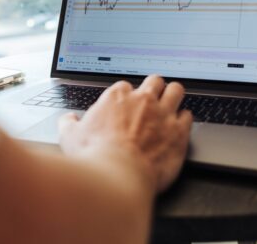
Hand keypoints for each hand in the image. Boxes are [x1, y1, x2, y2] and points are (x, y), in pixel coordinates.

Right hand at [58, 75, 191, 194]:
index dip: (125, 97)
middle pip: (154, 80)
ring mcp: (163, 114)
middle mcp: (142, 100)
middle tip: (151, 100)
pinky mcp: (179, 131)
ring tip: (171, 103)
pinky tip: (179, 126)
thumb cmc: (94, 157)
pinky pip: (188, 115)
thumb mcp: (69, 137)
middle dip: (154, 88)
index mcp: (117, 97)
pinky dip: (184, 120)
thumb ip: (68, 123)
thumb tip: (68, 120)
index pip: (125, 86)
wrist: (117, 177)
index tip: (124, 106)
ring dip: (173, 96)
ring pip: (176, 90)